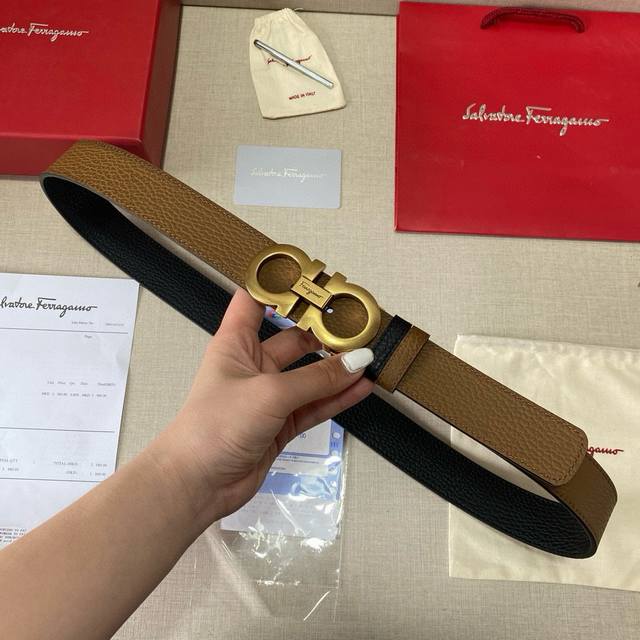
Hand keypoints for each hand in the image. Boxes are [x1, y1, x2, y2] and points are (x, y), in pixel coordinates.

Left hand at [153, 289, 373, 528]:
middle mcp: (252, 366)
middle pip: (293, 339)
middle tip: (354, 326)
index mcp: (235, 344)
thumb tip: (355, 361)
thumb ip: (317, 379)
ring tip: (366, 357)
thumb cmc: (212, 427)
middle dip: (322, 333)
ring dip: (336, 369)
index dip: (280, 288)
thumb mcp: (269, 393)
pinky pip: (315, 405)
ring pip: (310, 376)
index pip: (255, 302)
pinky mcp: (281, 424)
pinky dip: (338, 398)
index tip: (312, 280)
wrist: (198, 483)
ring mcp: (269, 396)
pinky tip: (360, 387)